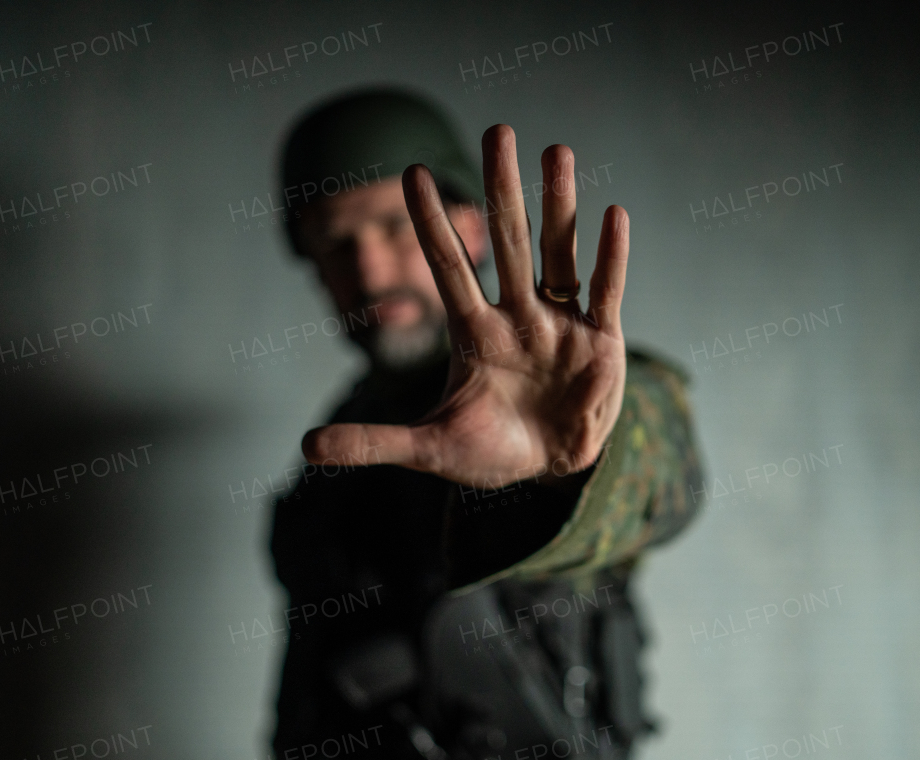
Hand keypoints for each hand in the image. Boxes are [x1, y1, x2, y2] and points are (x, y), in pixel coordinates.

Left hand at [302, 125, 628, 488]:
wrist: (548, 469)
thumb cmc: (488, 450)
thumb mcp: (429, 447)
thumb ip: (373, 442)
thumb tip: (307, 447)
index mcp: (474, 333)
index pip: (447, 267)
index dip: (430, 224)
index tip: (410, 172)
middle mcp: (516, 315)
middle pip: (507, 242)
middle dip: (501, 188)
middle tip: (495, 130)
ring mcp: (559, 324)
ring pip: (559, 253)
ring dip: (560, 205)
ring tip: (556, 151)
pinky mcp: (601, 342)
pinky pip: (605, 291)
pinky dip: (610, 257)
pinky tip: (612, 214)